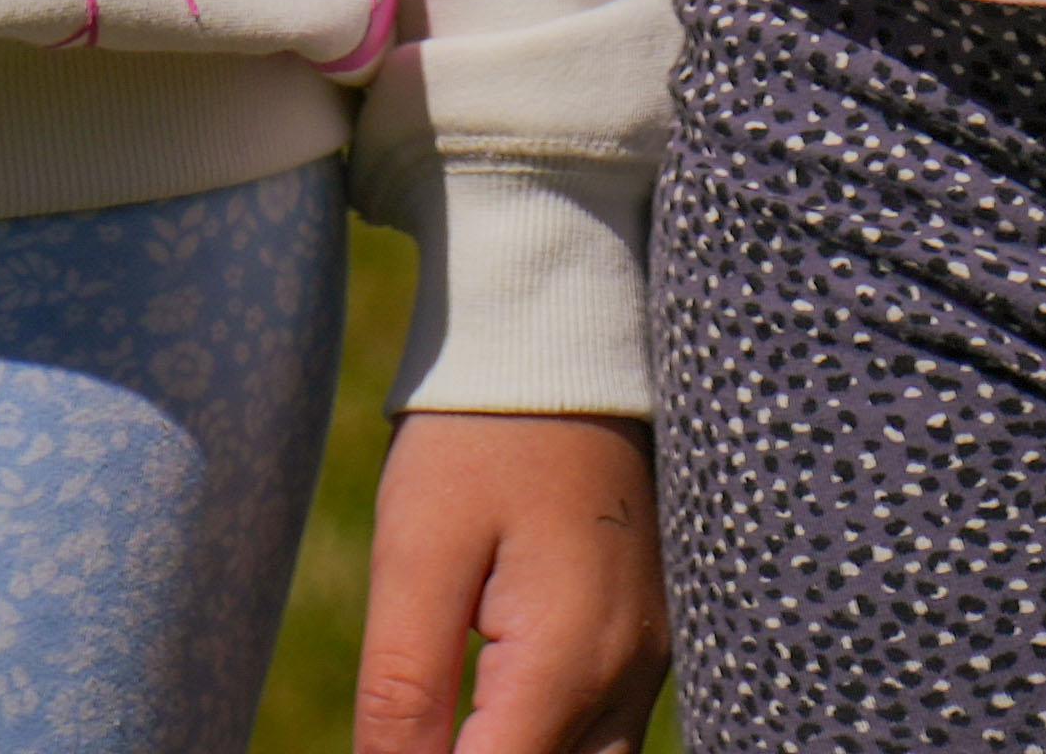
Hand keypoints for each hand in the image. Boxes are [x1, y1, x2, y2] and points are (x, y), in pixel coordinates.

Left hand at [355, 411, 665, 753]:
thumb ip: (404, 687)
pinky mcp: (652, 630)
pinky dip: (554, 742)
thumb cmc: (478, 437)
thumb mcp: (416, 552)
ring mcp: (652, 654)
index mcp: (568, 662)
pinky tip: (494, 715)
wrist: (563, 334)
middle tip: (421, 730)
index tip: (393, 744)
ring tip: (456, 722)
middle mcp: (630, 673)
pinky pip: (610, 729)